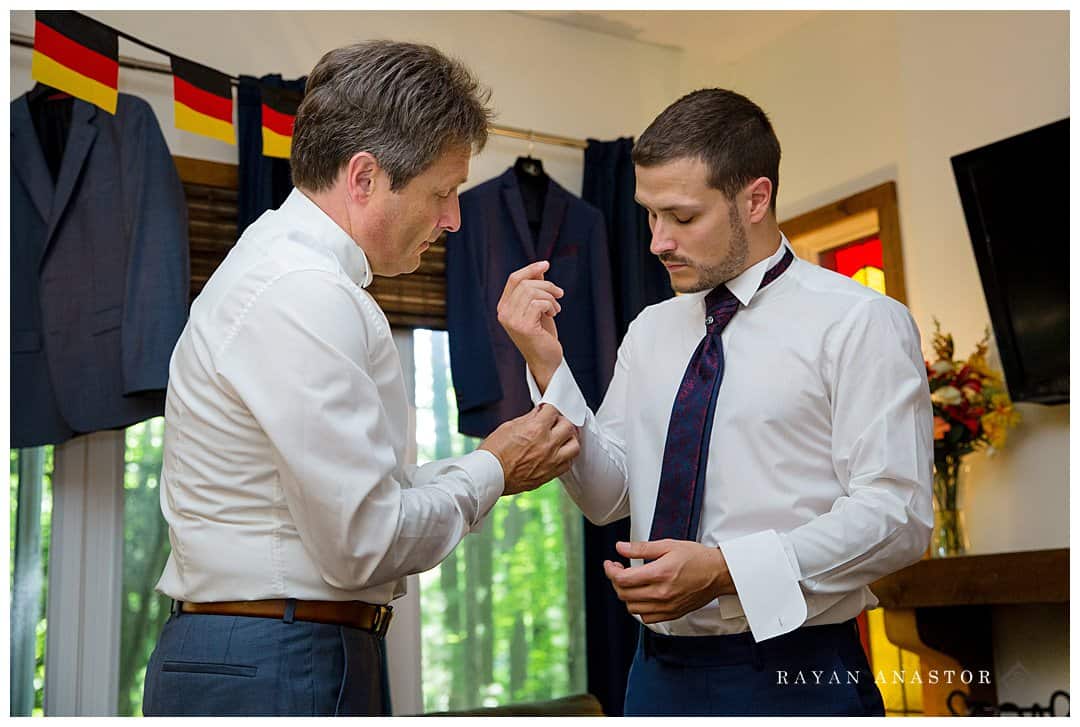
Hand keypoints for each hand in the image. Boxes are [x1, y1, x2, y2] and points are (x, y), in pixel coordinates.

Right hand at [479, 404, 579, 495]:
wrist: (489, 475)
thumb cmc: (494, 452)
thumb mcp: (508, 427)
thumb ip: (528, 419)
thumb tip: (539, 413)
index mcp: (536, 429)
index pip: (554, 411)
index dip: (550, 409)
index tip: (547, 411)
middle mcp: (547, 445)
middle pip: (568, 426)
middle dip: (561, 421)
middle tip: (555, 422)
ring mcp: (550, 461)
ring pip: (574, 446)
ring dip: (569, 439)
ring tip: (562, 437)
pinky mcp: (549, 474)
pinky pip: (568, 464)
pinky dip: (566, 456)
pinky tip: (559, 453)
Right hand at [497, 261, 563, 390]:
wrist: (546, 360)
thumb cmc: (542, 334)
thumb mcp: (538, 307)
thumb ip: (536, 289)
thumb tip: (540, 268)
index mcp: (504, 307)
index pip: (514, 279)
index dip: (530, 269)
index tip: (546, 263)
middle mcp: (504, 313)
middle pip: (525, 283)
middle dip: (547, 285)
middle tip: (559, 294)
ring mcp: (512, 320)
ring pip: (533, 292)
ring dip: (550, 297)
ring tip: (556, 308)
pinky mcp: (523, 326)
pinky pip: (539, 303)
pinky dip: (551, 305)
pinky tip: (554, 314)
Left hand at [603, 539, 735, 623]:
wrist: (718, 574)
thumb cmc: (697, 558)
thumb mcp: (668, 545)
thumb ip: (641, 548)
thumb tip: (620, 548)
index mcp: (660, 573)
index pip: (623, 579)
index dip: (610, 570)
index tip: (610, 563)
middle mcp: (661, 593)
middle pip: (624, 594)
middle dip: (615, 581)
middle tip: (617, 569)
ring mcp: (666, 606)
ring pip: (632, 608)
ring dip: (625, 595)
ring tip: (628, 582)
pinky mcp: (671, 614)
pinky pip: (646, 617)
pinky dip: (638, 608)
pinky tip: (641, 595)